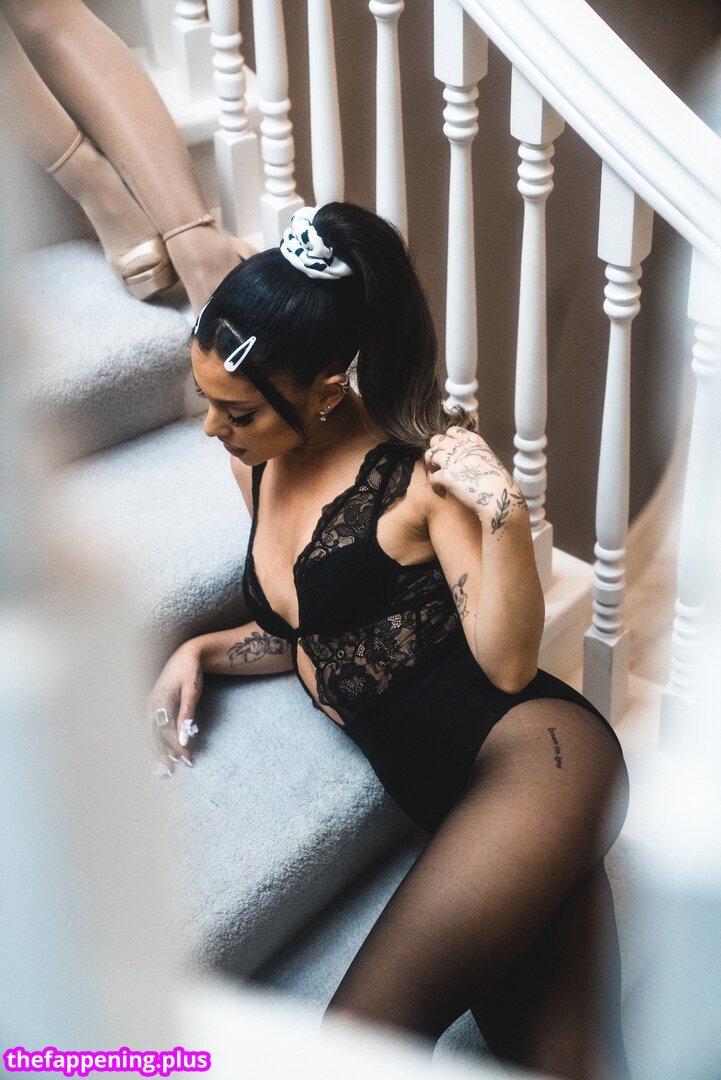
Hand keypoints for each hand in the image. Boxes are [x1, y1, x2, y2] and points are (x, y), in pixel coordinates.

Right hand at [147, 640, 203, 774]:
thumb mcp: (192, 692)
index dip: (175, 747)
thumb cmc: (191, 671)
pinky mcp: (154, 706)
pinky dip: (158, 740)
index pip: (165, 731)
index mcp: (159, 700)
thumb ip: (187, 715)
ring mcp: (150, 705)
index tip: (187, 758)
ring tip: (169, 765)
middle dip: (161, 754)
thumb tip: (185, 739)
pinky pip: (153, 727)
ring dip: (158, 749)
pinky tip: (166, 750)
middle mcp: (150, 704)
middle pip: (151, 736)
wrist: (187, 655)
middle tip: (173, 770)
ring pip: (150, 733)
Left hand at [424, 426, 527, 534]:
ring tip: (439, 478)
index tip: (448, 452)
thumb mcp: (488, 458)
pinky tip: (442, 491)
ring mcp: (452, 460)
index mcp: (473, 440)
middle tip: (439, 465)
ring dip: (432, 467)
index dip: (447, 441)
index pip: (451, 431)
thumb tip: (461, 456)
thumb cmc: (498, 483)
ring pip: (430, 456)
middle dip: (435, 451)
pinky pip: (431, 477)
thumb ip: (473, 452)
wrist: (500, 498)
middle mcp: (461, 446)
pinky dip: (435, 485)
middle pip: (436, 440)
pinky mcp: (445, 476)